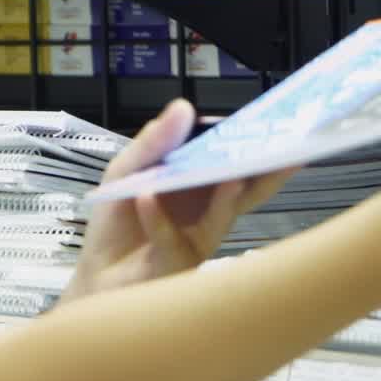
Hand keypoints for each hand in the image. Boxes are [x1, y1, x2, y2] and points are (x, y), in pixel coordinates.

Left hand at [64, 99, 291, 298]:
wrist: (97, 274)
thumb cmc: (118, 222)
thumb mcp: (128, 169)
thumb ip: (154, 142)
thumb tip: (185, 107)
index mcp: (200, 181)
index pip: (233, 157)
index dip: (253, 141)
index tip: (270, 122)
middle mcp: (210, 208)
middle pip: (249, 186)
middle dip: (267, 169)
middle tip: (283, 149)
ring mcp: (202, 236)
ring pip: (225, 213)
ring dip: (229, 195)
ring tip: (233, 175)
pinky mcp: (180, 261)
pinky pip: (172, 238)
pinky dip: (158, 219)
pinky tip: (146, 199)